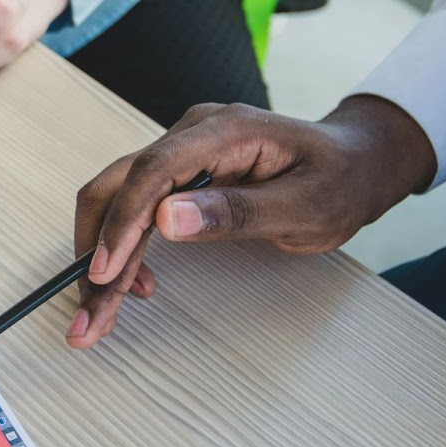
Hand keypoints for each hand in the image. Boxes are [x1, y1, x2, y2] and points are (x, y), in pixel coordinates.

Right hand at [68, 96, 437, 347]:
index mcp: (226, 132)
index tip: (105, 272)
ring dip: (102, 259)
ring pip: (119, 202)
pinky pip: (136, 209)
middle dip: (96, 251)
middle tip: (89, 313)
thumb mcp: (306, 206)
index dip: (122, 222)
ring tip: (98, 314)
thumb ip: (238, 212)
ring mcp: (182, 152)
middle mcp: (193, 134)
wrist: (356, 162)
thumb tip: (167, 218)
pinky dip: (124, 250)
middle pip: (118, 186)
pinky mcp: (179, 175)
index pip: (152, 171)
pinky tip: (134, 285)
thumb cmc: (341, 181)